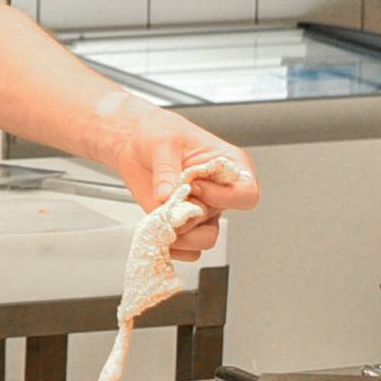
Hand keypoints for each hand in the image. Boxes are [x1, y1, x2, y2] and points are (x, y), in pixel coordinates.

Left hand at [104, 109, 258, 259]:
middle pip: (220, 223)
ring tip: (159, 218)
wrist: (135, 143)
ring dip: (180, 235)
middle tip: (168, 203)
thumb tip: (166, 194)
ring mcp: (201, 210)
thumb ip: (167, 169)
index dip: (221, 196)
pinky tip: (156, 230)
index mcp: (229, 167)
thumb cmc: (159, 133)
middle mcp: (219, 193)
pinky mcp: (181, 222)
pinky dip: (170, 245)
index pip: (246, 194)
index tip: (194, 186)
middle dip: (190, 218)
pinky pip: (186, 247)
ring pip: (204, 240)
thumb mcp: (163, 141)